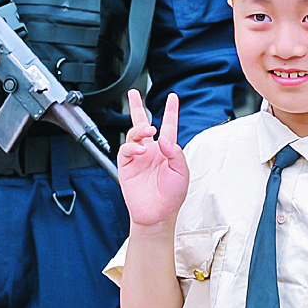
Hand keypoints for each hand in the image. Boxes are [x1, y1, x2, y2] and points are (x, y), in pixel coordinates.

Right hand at [116, 89, 188, 228]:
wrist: (158, 214)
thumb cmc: (172, 196)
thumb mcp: (182, 172)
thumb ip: (175, 152)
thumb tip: (164, 138)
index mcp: (166, 151)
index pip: (169, 126)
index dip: (171, 111)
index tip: (172, 98)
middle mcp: (151, 151)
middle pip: (142, 124)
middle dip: (137, 107)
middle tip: (133, 93)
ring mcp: (138, 158)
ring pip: (134, 134)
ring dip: (140, 129)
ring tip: (148, 131)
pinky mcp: (126, 166)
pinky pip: (125, 150)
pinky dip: (132, 146)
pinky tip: (141, 149)